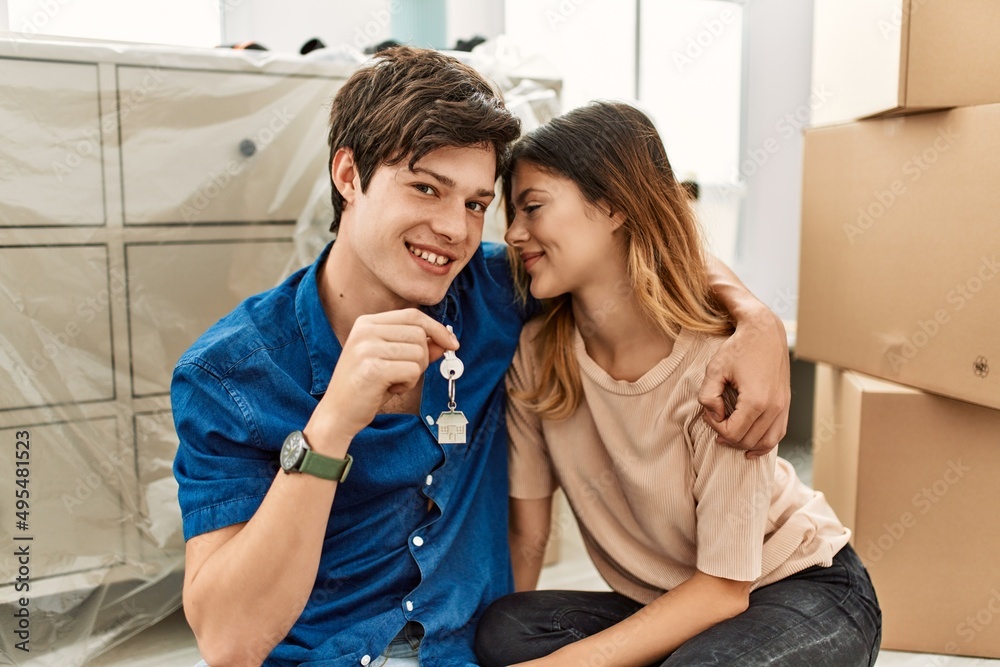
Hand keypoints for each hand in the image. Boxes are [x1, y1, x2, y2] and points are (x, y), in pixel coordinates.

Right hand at [305, 309, 457, 450]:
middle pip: (419, 334)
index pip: (413, 315)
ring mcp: (367, 348)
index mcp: (367, 323)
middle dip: (422, 358)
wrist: (338, 414)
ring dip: (414, 373)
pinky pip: (412, 371)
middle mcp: (365, 330)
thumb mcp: (393, 362)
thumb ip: (418, 348)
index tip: (452, 344)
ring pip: (419, 352)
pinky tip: (390, 389)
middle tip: (404, 374)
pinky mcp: (372, 368)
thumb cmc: (367, 388)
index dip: (437, 329)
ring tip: (393, 382)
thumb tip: (446, 341)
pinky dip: (408, 384)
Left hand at [698, 309, 789, 457]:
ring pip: (765, 442)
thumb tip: (716, 415)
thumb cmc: (739, 348)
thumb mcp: (714, 369)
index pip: (733, 432)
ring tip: (728, 435)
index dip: (715, 427)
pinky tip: (750, 448)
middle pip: (748, 441)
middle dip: (727, 435)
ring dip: (744, 443)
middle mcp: (774, 407)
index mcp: (756, 400)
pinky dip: (764, 444)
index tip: (708, 412)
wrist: (765, 332)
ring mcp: (783, 407)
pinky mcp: (786, 404)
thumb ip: (708, 396)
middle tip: (715, 419)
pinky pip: (778, 434)